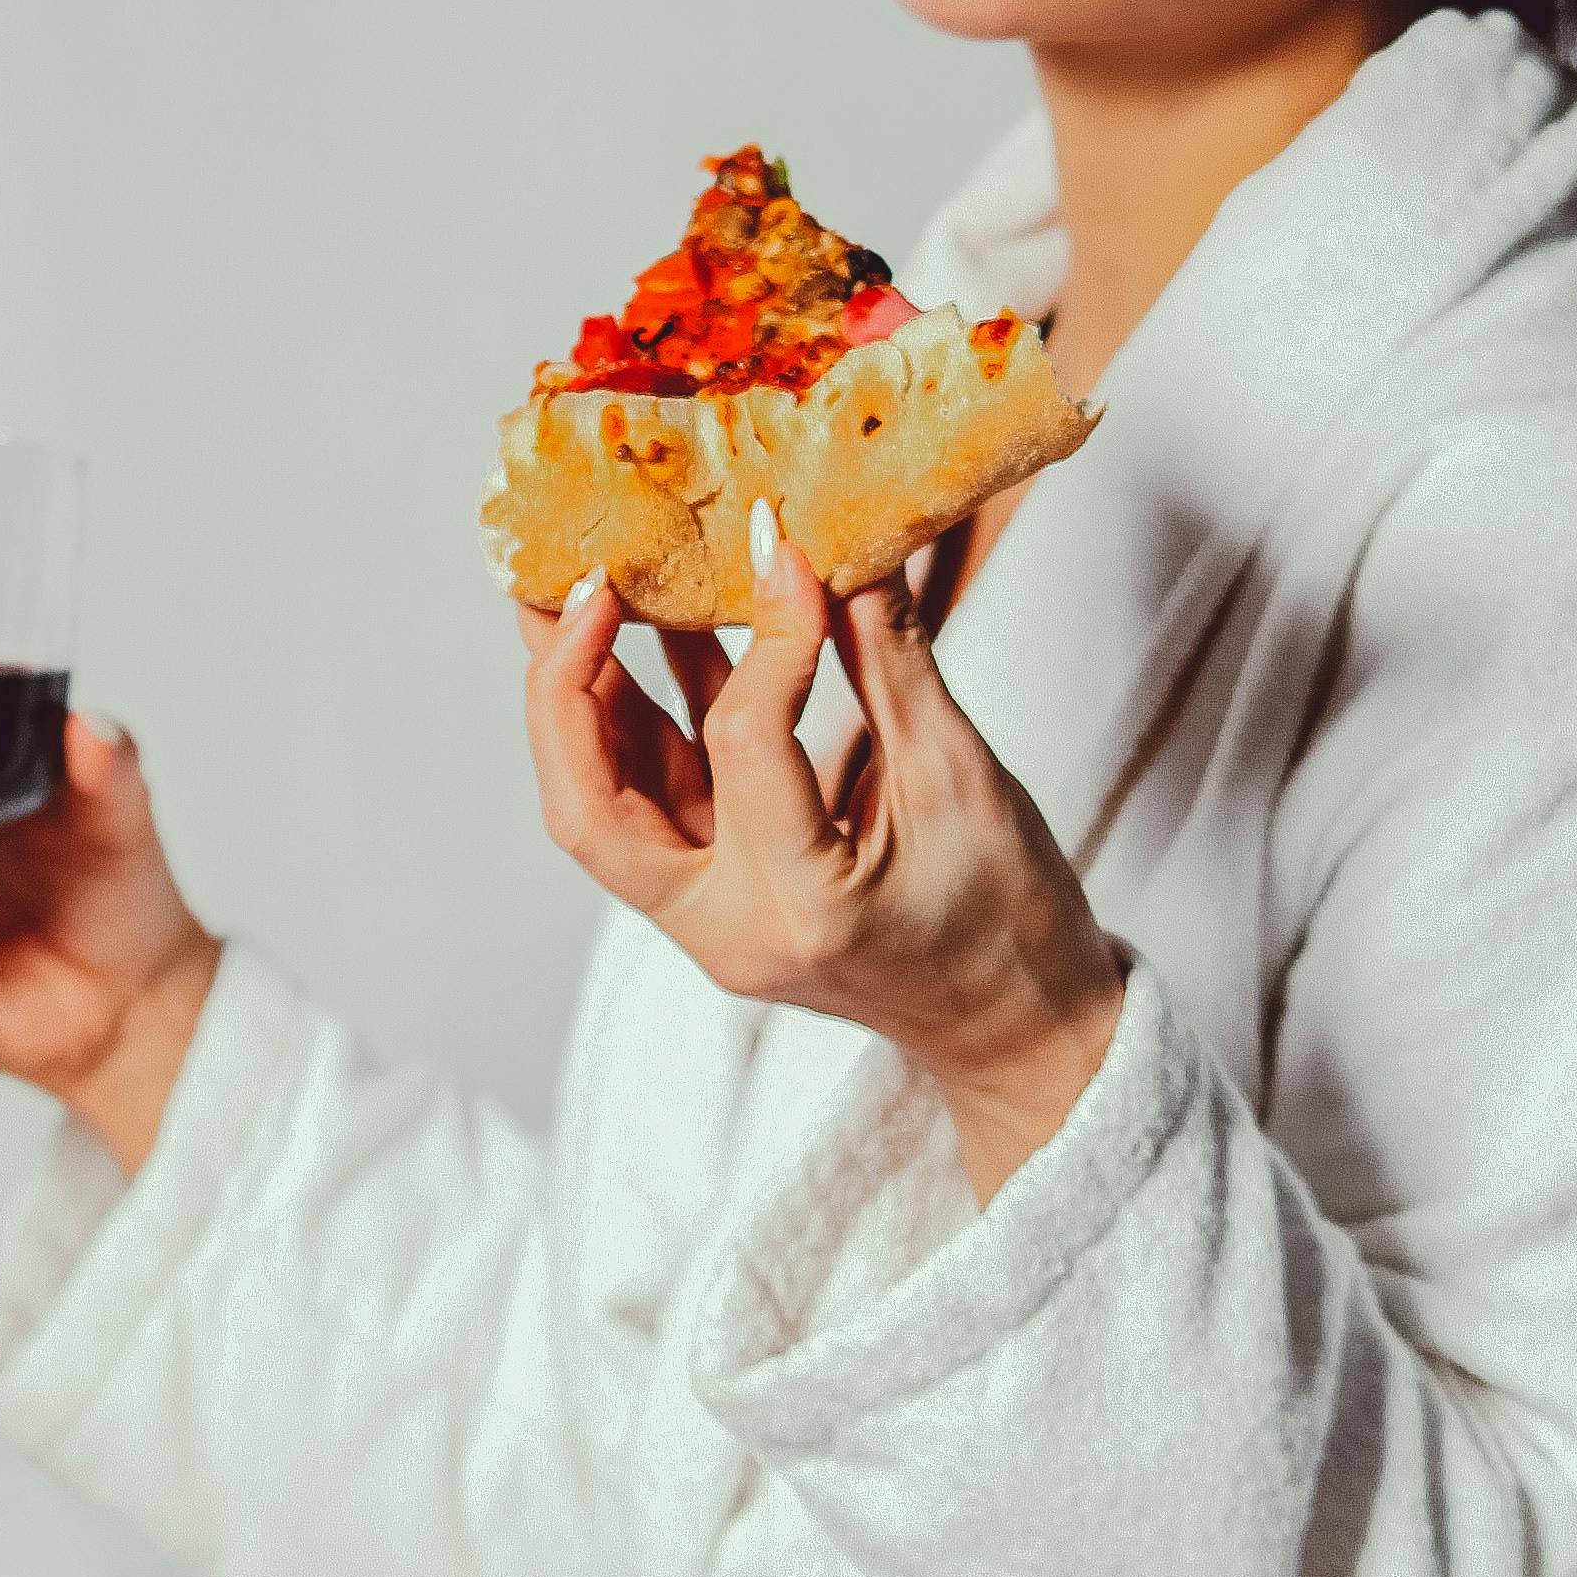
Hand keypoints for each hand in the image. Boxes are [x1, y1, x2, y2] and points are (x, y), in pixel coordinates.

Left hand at [518, 542, 1123, 1203]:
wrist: (1014, 1030)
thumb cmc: (1008, 919)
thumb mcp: (961, 778)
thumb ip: (889, 660)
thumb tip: (836, 546)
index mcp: (803, 908)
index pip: (745, 740)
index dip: (766, 631)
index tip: (784, 545)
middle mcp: (729, 930)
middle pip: (589, 806)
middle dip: (563, 682)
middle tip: (572, 576)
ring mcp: (708, 925)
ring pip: (601, 805)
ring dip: (584, 695)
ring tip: (578, 588)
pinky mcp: (712, 903)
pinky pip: (650, 806)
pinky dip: (642, 723)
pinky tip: (653, 638)